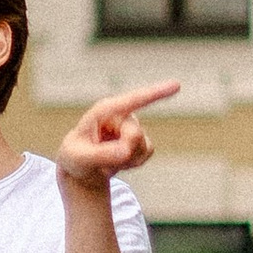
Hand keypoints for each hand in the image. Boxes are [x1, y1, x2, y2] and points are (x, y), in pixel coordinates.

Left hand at [56, 81, 177, 187]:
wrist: (81, 166)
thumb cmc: (75, 157)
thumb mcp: (79, 158)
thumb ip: (100, 154)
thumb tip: (125, 151)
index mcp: (104, 110)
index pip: (133, 100)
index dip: (155, 93)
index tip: (177, 85)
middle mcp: (121, 114)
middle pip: (135, 135)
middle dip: (122, 153)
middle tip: (101, 161)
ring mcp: (132, 126)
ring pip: (144, 145)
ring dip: (127, 159)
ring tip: (107, 160)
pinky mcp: (141, 138)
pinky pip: (148, 152)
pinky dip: (134, 163)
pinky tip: (118, 162)